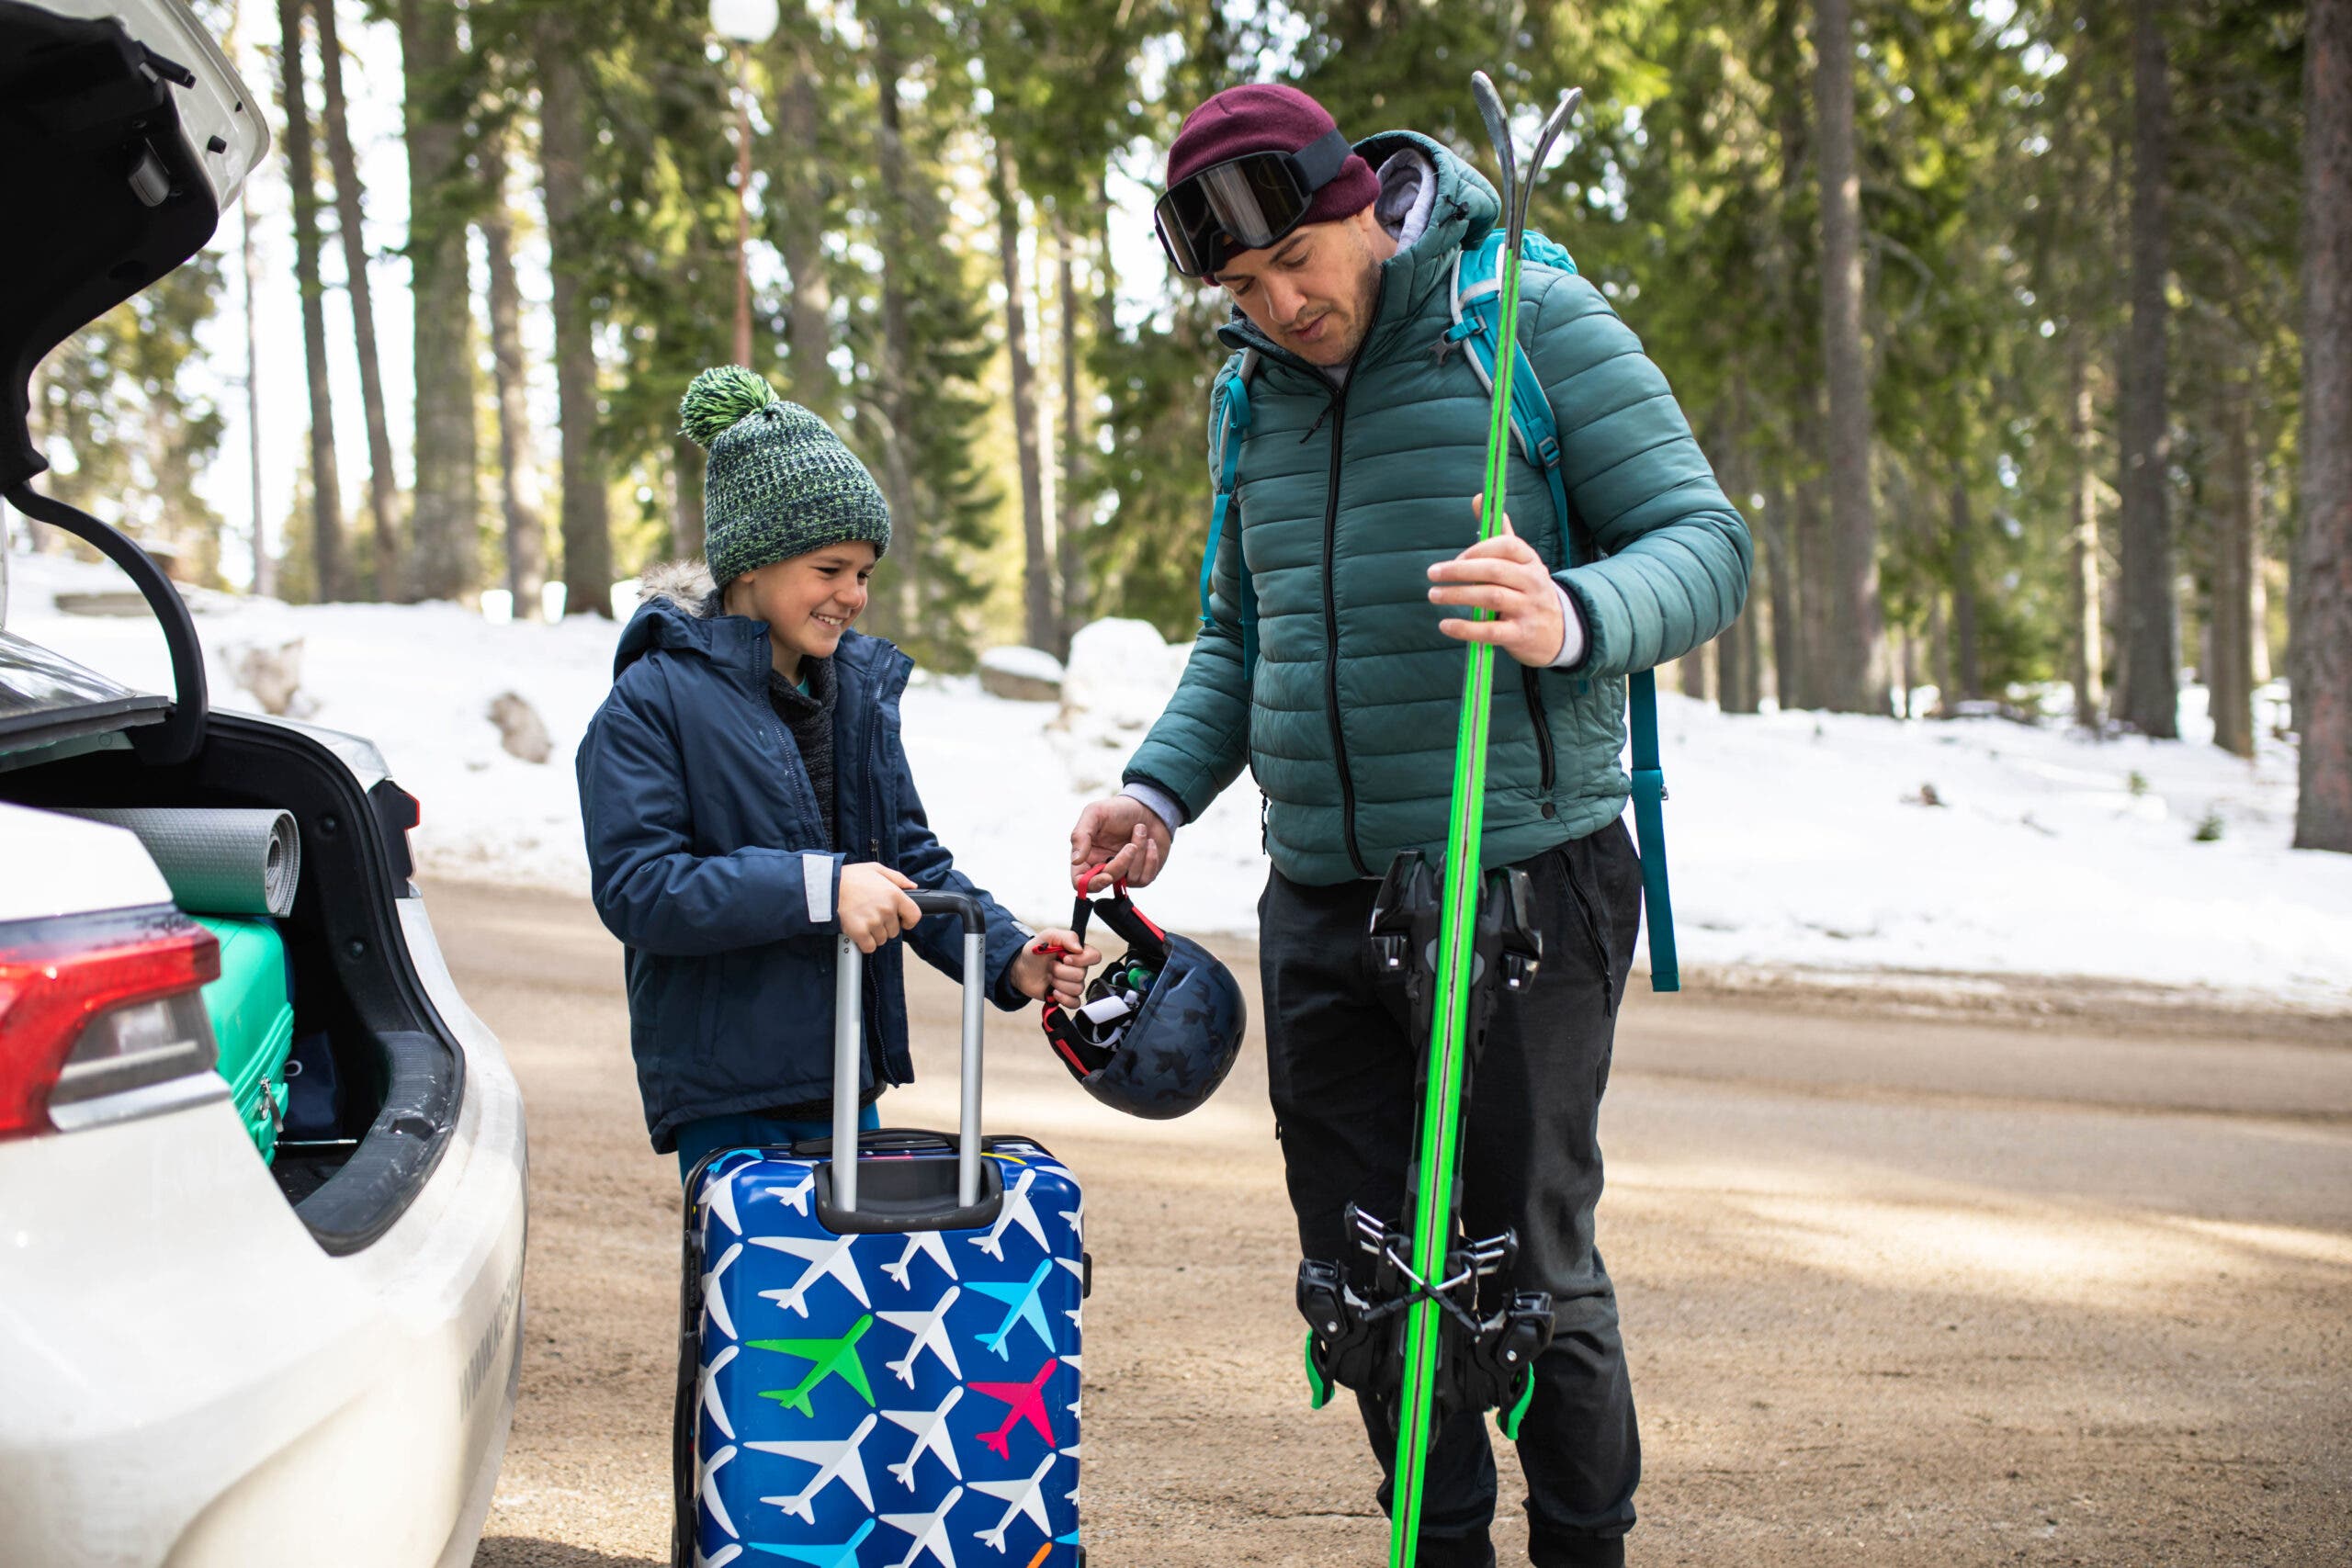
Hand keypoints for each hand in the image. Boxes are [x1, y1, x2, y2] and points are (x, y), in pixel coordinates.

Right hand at [838, 862, 921, 953]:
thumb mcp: (876, 869)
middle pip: (895, 930)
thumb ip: (897, 878)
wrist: (827, 886)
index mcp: (894, 894)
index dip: (908, 920)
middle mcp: (886, 909)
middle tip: (872, 916)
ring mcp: (873, 922)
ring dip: (874, 934)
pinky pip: (870, 946)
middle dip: (885, 926)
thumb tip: (912, 887)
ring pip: (882, 939)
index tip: (902, 921)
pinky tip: (859, 932)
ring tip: (863, 921)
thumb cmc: (849, 877)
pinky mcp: (859, 932)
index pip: (914, 916)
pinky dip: (865, 943)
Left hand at [1011, 928, 1102, 1006]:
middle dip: (1061, 971)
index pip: (1095, 956)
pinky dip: (1063, 998)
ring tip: (1049, 977)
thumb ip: (1066, 937)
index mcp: (1077, 953)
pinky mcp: (1066, 996)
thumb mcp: (1048, 936)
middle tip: (1050, 966)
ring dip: (1059, 983)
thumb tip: (1079, 948)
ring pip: (1077, 989)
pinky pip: (1075, 1003)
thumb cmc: (1035, 951)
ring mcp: (1072, 983)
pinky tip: (1053, 992)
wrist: (1021, 969)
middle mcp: (1078, 968)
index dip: (1082, 959)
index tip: (1065, 958)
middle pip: (1081, 975)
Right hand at [1069, 795, 1171, 891]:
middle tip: (1131, 846)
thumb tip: (1076, 861)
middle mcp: (1103, 868)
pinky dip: (1151, 858)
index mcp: (1087, 856)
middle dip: (1121, 864)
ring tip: (1140, 829)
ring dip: (1139, 854)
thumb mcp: (1095, 813)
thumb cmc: (1118, 809)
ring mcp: (1123, 873)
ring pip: (1130, 880)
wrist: (1149, 807)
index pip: (1080, 882)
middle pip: (1106, 882)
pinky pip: (1146, 878)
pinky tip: (1150, 841)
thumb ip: (1080, 835)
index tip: (1107, 876)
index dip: (1092, 884)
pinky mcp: (1142, 875)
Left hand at [1426, 497, 1566, 667]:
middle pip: (1495, 571)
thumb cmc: (1527, 590)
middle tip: (1432, 573)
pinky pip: (1490, 631)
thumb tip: (1479, 498)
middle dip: (1460, 571)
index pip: (1508, 546)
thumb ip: (1498, 533)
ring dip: (1458, 595)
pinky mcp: (1521, 635)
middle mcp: (1533, 582)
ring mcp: (1529, 609)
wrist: (1559, 631)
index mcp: (1531, 561)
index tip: (1457, 559)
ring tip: (1434, 595)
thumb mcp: (1520, 561)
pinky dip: (1465, 628)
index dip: (1479, 549)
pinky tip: (1445, 625)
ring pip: (1492, 598)